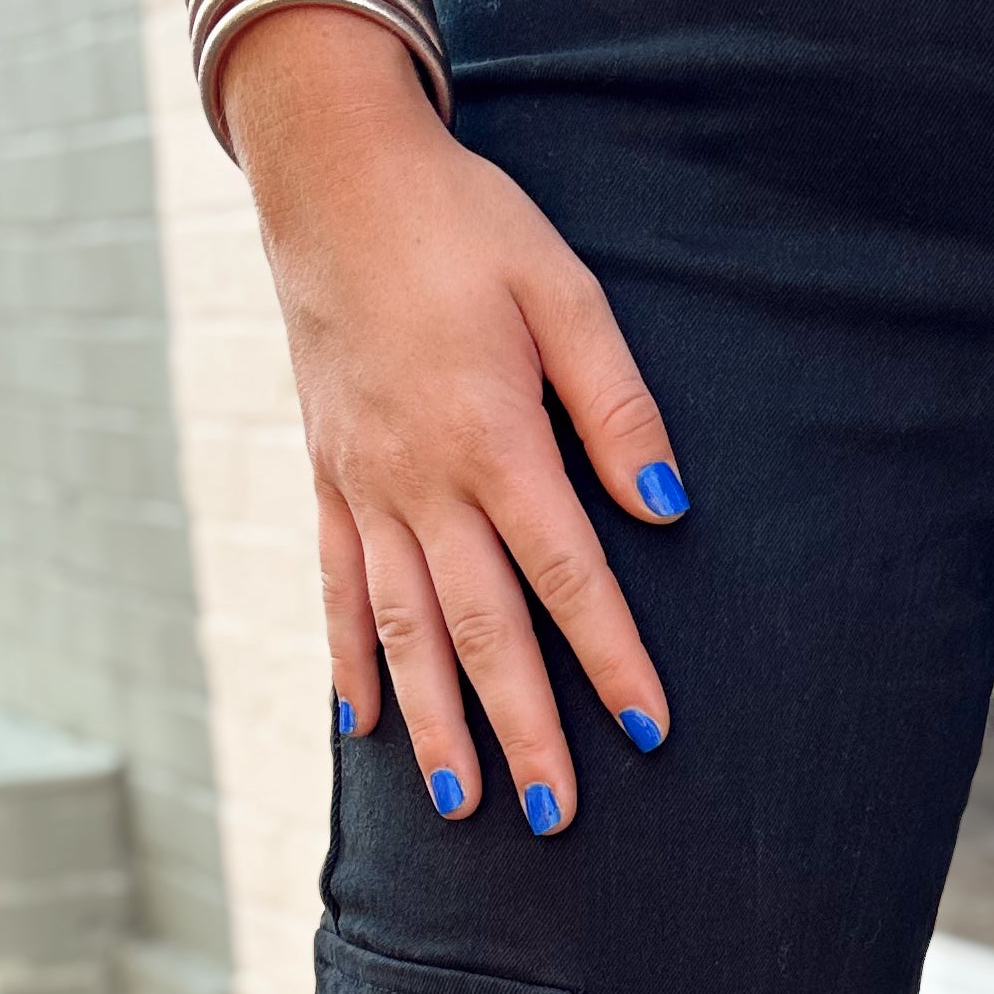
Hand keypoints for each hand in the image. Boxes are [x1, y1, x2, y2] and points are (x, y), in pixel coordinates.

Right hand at [228, 7, 680, 831]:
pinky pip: (337, 585)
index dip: (611, 657)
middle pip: (481, 630)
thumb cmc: (464, 224)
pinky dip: (351, 657)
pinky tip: (365, 724)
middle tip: (555, 817)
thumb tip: (665, 507)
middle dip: (524, 729)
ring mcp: (363, 484)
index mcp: (489, 437)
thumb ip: (616, 404)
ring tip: (466, 802)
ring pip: (403, 628)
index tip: (650, 729)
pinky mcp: (327, 474)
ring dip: (437, 722)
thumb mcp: (563, 290)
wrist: (334, 176)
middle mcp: (419, 480)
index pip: (566, 575)